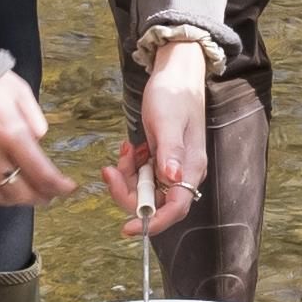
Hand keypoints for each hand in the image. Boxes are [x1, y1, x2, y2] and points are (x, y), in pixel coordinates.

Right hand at [0, 70, 70, 210]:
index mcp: (11, 132)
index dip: (58, 187)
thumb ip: (35, 119)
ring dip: (13, 199)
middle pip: (20, 192)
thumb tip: (39, 143)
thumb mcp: (19, 92)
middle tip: (46, 194)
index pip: (42, 173)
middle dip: (39, 196)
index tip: (67, 188)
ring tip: (20, 191)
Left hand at [111, 41, 208, 231]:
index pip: (175, 208)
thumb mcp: (167, 120)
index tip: (128, 227)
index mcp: (191, 168)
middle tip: (110, 170)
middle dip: (128, 192)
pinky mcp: (161, 161)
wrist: (175, 74)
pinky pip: (142, 176)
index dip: (152, 222)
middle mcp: (183, 173)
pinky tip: (129, 147)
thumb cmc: (175, 93)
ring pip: (144, 190)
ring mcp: (172, 168)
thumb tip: (173, 180)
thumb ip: (170, 151)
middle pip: (154, 203)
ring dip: (127, 176)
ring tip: (124, 150)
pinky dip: (130, 166)